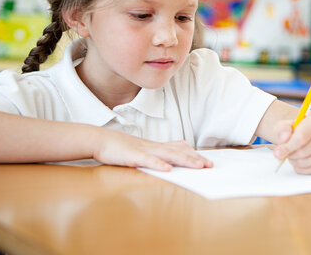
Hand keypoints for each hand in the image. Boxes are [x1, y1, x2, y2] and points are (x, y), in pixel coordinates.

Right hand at [93, 130, 212, 170]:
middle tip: (209, 165)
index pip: (179, 148)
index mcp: (156, 146)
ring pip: (168, 155)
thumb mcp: (142, 150)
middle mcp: (154, 146)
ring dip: (184, 160)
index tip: (207, 161)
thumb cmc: (122, 147)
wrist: (101, 140)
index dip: (193, 154)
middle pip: (178, 151)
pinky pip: (148, 160)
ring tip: (198, 166)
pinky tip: (168, 170)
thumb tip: (171, 160)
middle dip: (195, 158)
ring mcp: (144, 150)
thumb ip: (156, 154)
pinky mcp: (133, 156)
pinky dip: (158, 165)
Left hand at [273, 114, 310, 174]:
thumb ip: (282, 129)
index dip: (288, 147)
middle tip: (285, 152)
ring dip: (294, 162)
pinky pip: (310, 171)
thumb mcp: (285, 125)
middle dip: (290, 155)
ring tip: (292, 154)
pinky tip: (298, 161)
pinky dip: (300, 169)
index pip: (301, 138)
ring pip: (307, 163)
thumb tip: (284, 139)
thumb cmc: (295, 130)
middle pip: (303, 152)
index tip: (278, 153)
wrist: (306, 133)